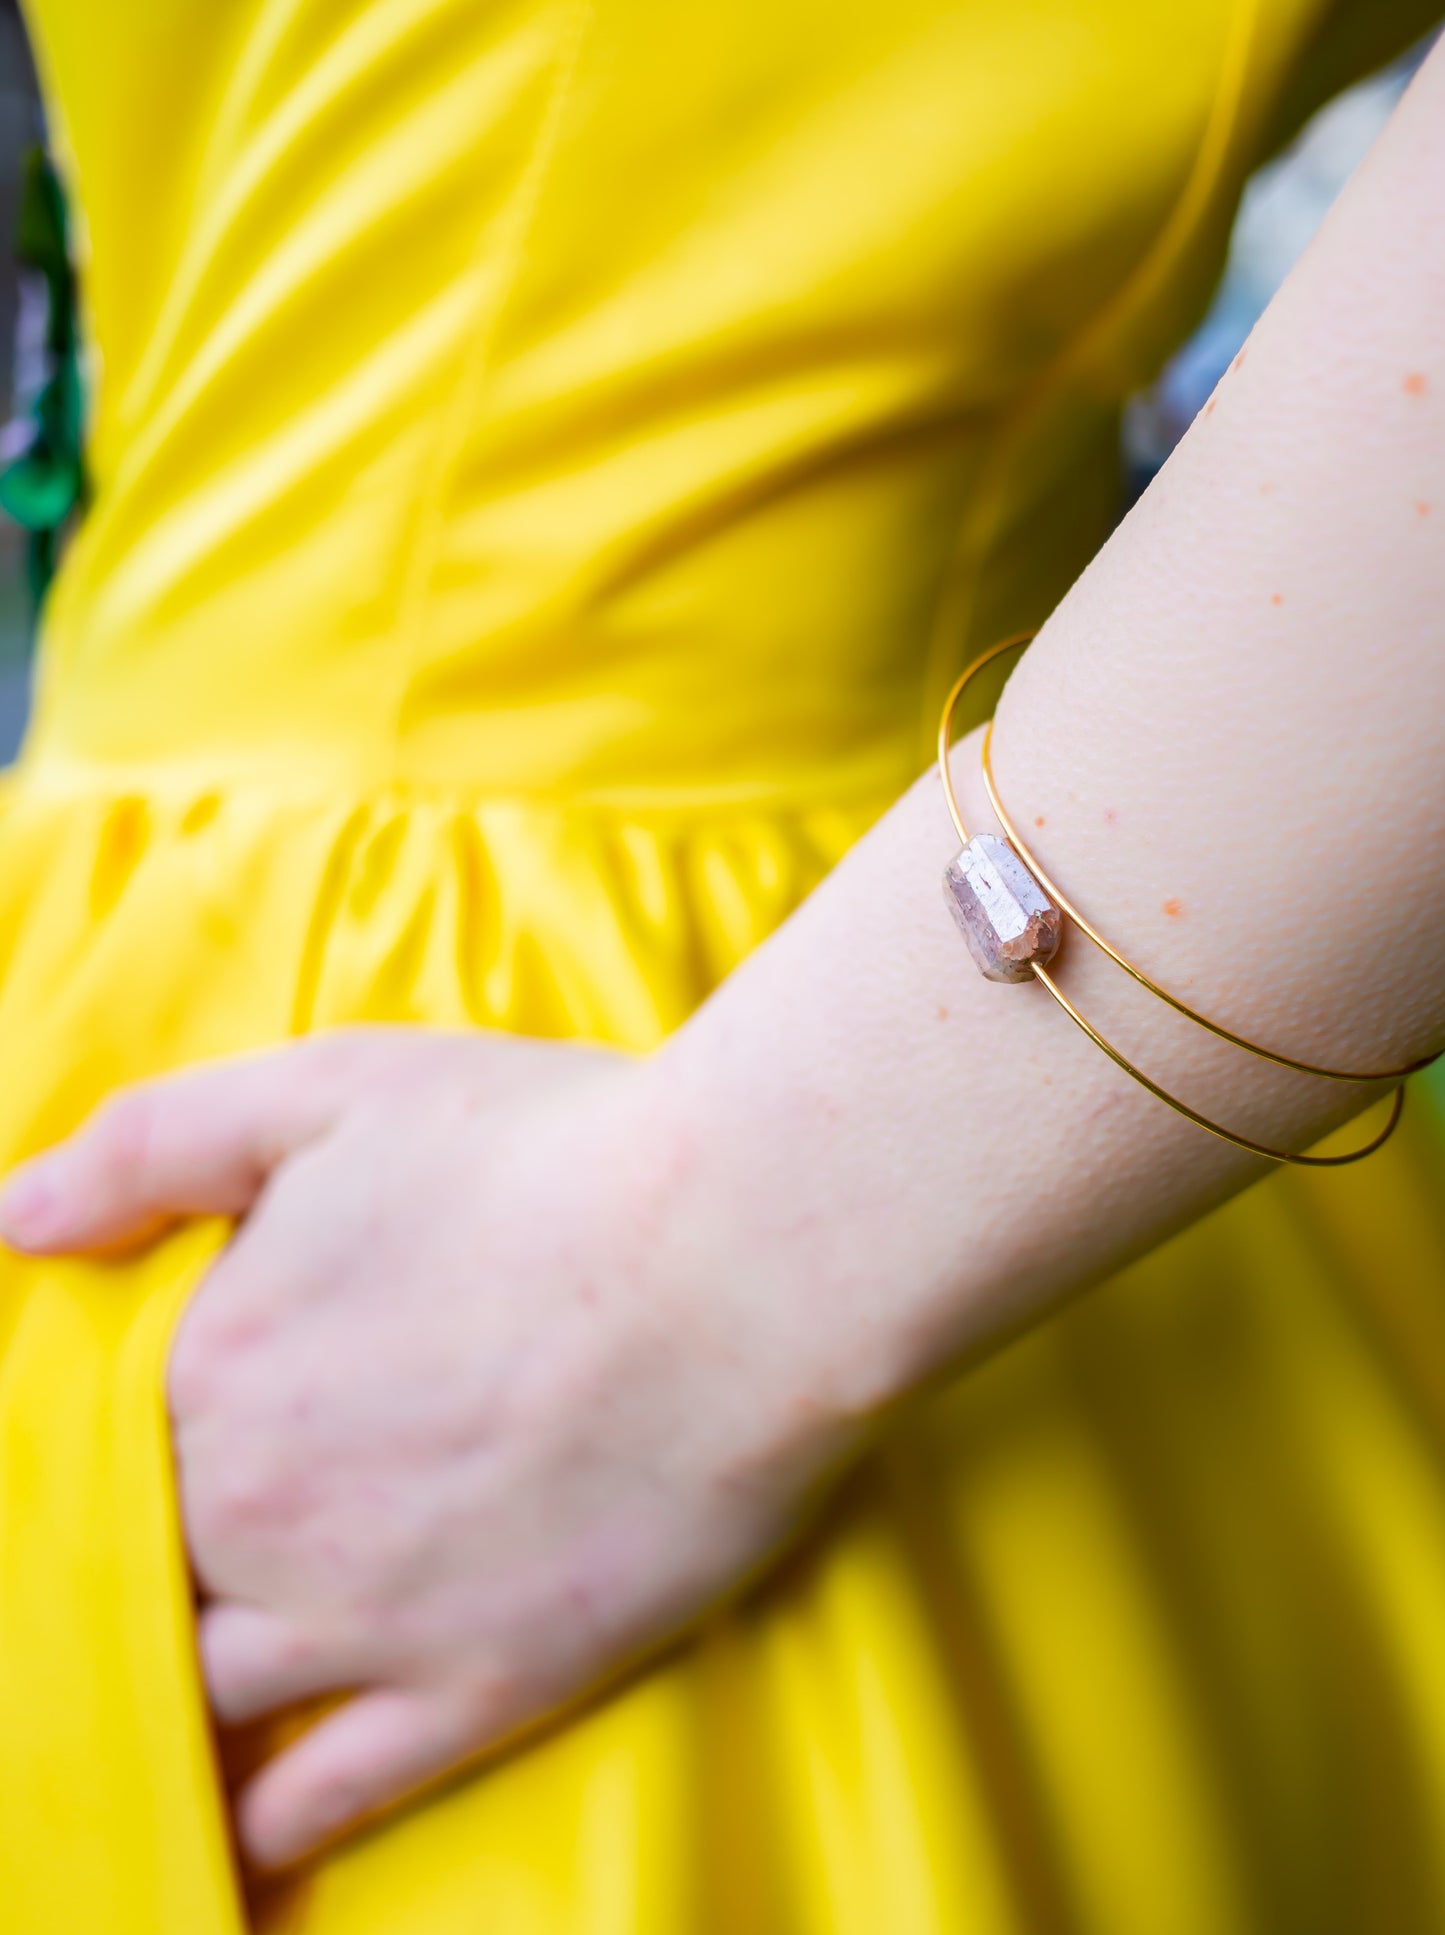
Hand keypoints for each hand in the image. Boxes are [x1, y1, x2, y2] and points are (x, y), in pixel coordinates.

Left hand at [0, 1030, 859, 1868]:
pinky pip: (330, 1793)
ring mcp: (365, 1618)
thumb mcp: (333, 1090)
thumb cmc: (548, 1151)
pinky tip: (251, 1823)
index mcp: (210, 1371)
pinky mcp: (482, 1684)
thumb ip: (157, 1145)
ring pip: (209, 1689)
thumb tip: (14, 1220)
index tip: (158, 1438)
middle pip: (149, 1567)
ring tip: (183, 1683)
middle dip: (153, 1554)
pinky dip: (269, 1817)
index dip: (121, 1439)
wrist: (742, 1256)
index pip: (99, 1441)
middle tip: (209, 1531)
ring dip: (187, 1684)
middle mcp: (256, 1514)